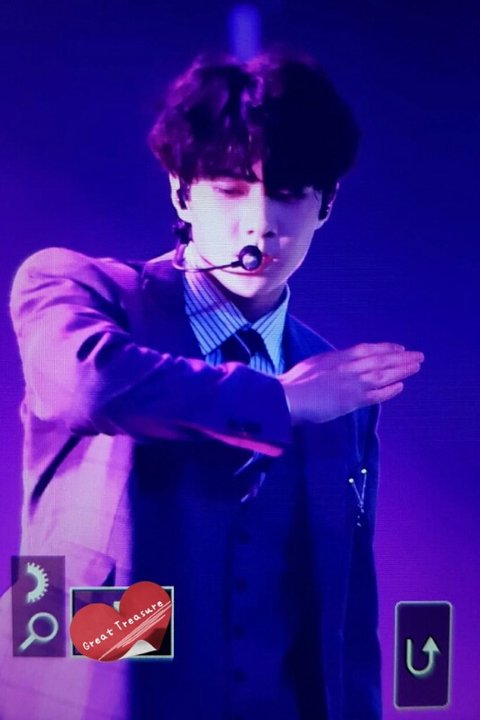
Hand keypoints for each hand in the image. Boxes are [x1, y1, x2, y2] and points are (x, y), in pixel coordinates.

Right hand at [278, 342, 423, 424]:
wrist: (287, 398)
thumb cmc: (295, 382)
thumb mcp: (315, 363)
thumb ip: (332, 362)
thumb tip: (342, 362)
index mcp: (338, 357)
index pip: (368, 349)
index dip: (386, 347)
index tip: (400, 347)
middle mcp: (349, 367)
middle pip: (381, 360)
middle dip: (401, 357)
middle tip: (418, 356)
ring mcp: (351, 384)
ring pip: (383, 374)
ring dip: (402, 370)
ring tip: (416, 367)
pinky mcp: (351, 401)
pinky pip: (376, 395)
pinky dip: (390, 390)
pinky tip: (401, 387)